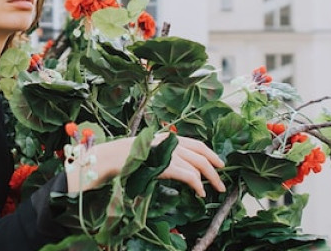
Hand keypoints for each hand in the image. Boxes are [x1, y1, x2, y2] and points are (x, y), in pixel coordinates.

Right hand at [66, 132, 224, 196]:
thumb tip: (178, 166)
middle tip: (222, 180)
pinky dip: (197, 184)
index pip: (194, 143)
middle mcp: (168, 142)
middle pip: (199, 153)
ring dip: (209, 178)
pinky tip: (200, 192)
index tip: (219, 163)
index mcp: (166, 137)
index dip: (209, 152)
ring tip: (214, 189)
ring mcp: (166, 152)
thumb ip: (163, 156)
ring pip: (197, 164)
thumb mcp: (147, 153)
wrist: (109, 159)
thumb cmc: (124, 159)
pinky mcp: (164, 165)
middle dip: (214, 166)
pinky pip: (187, 175)